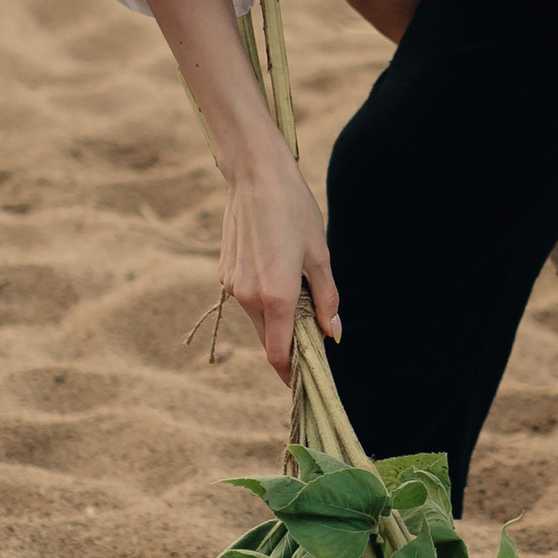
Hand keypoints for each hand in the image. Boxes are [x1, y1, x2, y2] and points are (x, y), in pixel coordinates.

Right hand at [216, 147, 340, 379]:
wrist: (255, 177)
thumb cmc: (295, 211)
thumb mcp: (320, 255)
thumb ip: (327, 299)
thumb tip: (333, 333)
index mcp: (276, 297)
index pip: (278, 354)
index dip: (290, 373)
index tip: (304, 380)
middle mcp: (248, 297)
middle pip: (266, 340)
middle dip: (287, 344)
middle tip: (311, 335)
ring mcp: (232, 285)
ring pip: (256, 318)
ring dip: (275, 318)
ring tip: (297, 291)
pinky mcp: (224, 272)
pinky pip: (246, 297)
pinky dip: (262, 297)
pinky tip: (275, 268)